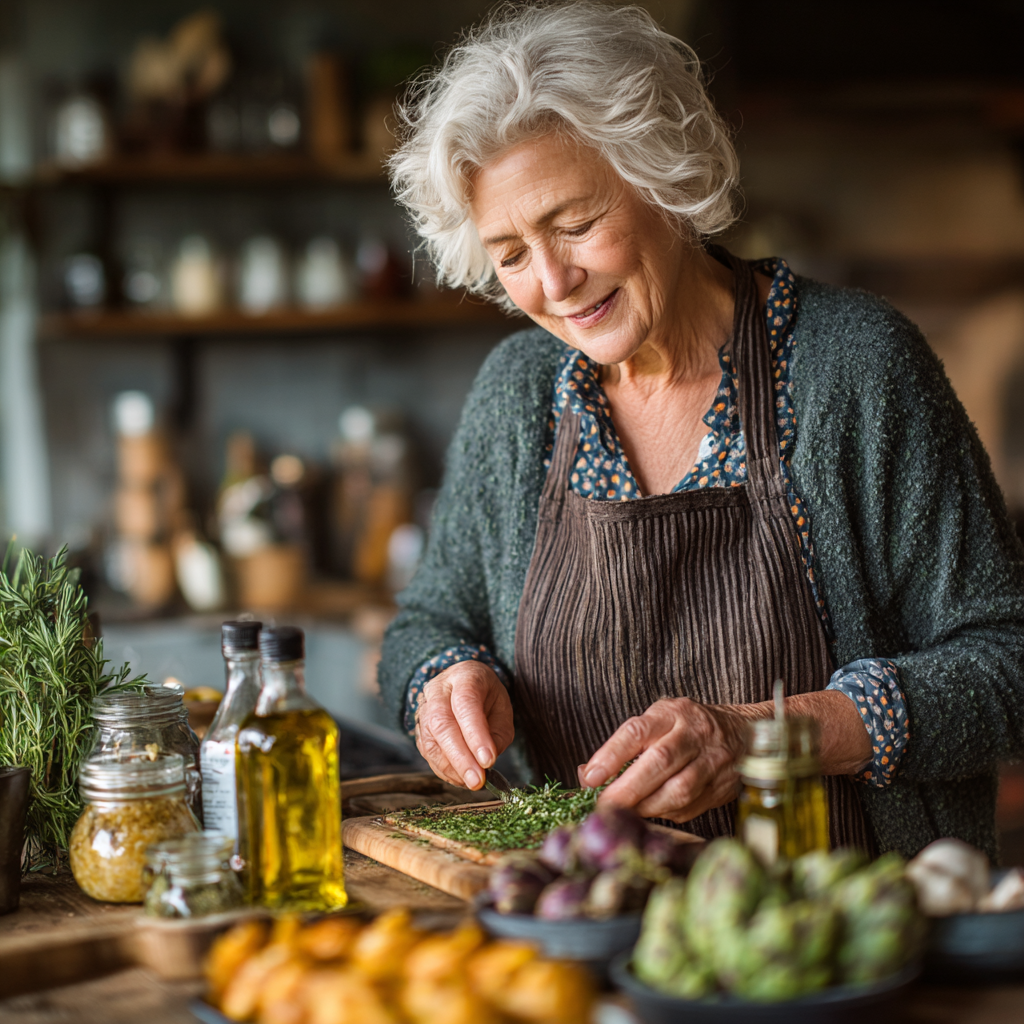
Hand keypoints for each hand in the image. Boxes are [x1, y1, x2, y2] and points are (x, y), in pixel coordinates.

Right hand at [414, 661, 513, 790]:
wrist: (464, 685)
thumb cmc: (487, 698)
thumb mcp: (503, 708)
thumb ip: (497, 734)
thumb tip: (485, 762)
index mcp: (464, 677)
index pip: (466, 703)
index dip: (475, 734)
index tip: (488, 760)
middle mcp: (438, 689)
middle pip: (442, 723)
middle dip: (460, 757)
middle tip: (477, 780)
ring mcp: (424, 708)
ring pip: (431, 740)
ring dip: (451, 767)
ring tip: (472, 782)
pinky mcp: (419, 728)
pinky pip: (427, 752)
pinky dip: (444, 770)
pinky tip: (460, 778)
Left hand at [578, 697, 749, 821]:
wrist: (742, 733)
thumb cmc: (685, 728)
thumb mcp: (656, 722)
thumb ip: (623, 746)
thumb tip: (587, 775)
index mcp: (671, 714)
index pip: (637, 730)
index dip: (611, 754)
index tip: (590, 776)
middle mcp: (693, 734)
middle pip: (659, 762)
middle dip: (627, 789)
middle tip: (603, 806)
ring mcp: (712, 761)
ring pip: (679, 789)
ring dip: (647, 806)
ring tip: (625, 813)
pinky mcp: (721, 787)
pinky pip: (690, 807)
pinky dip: (665, 814)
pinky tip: (652, 812)